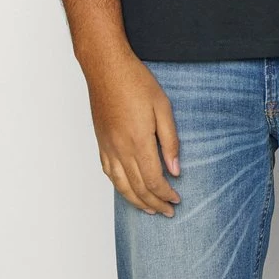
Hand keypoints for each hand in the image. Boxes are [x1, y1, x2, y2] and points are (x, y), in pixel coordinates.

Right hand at [83, 51, 181, 216]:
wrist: (106, 67)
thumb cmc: (136, 82)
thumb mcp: (162, 106)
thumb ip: (170, 140)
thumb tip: (175, 169)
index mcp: (138, 141)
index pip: (153, 180)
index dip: (165, 194)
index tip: (177, 199)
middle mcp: (120, 149)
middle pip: (137, 188)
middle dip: (154, 203)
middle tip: (168, 211)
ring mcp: (108, 147)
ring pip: (121, 185)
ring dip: (136, 201)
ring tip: (150, 209)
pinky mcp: (101, 142)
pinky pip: (109, 173)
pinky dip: (120, 187)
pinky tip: (127, 189)